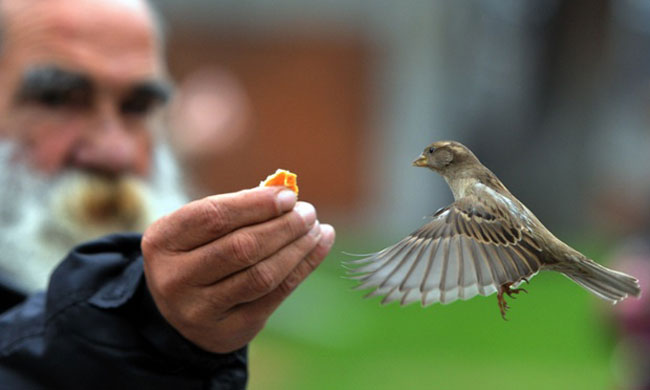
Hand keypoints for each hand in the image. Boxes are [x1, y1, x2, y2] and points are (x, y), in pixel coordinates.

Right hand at [141, 186, 334, 352]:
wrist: (180, 312)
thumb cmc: (197, 254)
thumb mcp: (198, 230)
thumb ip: (236, 210)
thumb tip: (287, 195)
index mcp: (162, 241)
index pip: (213, 216)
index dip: (255, 204)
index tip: (288, 196)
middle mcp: (175, 278)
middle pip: (241, 248)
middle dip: (283, 227)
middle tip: (308, 213)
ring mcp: (200, 309)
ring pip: (261, 275)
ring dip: (297, 248)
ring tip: (316, 229)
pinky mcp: (229, 330)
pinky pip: (275, 295)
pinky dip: (303, 267)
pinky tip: (319, 246)